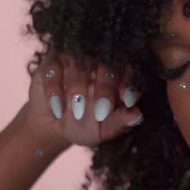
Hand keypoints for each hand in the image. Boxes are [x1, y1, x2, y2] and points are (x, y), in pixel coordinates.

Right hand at [23, 51, 142, 148]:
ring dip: (79, 88)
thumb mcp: (105, 129)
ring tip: (78, 112)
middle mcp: (99, 62)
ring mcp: (75, 60)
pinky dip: (55, 90)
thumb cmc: (87, 125)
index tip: (128, 100)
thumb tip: (137, 114)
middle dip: (105, 89)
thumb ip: (121, 122)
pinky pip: (54, 70)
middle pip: (107, 65)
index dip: (129, 84)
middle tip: (101, 112)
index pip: (129, 71)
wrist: (54, 127)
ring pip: (80, 64)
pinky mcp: (51, 63)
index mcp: (118, 76)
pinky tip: (58, 110)